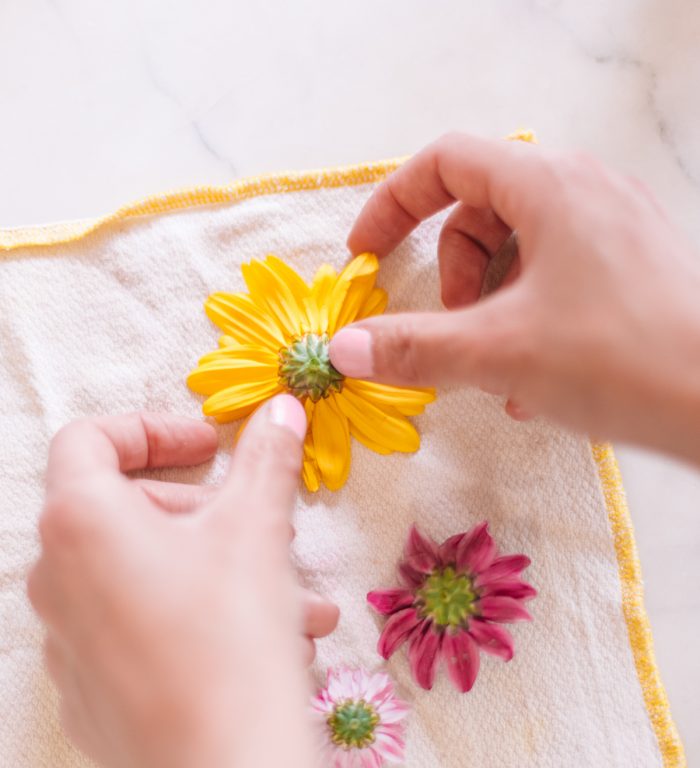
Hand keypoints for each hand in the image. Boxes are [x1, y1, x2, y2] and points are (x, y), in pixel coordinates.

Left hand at [27, 398, 336, 767]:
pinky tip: (253, 650)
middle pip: (117, 513)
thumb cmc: (234, 637)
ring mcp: (62, 647)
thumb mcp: (257, 532)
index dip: (152, 431)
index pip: (89, 440)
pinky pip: (131, 640)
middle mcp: (52, 581)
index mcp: (78, 522)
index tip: (210, 450)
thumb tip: (283, 409)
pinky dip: (183, 626)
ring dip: (208, 574)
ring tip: (290, 605)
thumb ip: (265, 461)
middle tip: (258, 531)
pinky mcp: (85, 701)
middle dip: (197, 513)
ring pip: (135, 581)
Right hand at [329, 133, 699, 462]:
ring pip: (523, 247)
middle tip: (455, 329)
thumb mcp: (500, 352)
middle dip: (454, 272)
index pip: (447, 161)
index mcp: (549, 185)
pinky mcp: (636, 265)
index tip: (367, 256)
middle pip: (484, 208)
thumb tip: (347, 347)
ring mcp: (617, 226)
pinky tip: (534, 383)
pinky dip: (530, 316)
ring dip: (490, 304)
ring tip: (498, 367)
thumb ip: (415, 347)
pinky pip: (561, 274)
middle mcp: (586, 189)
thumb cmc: (619, 358)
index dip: (394, 205)